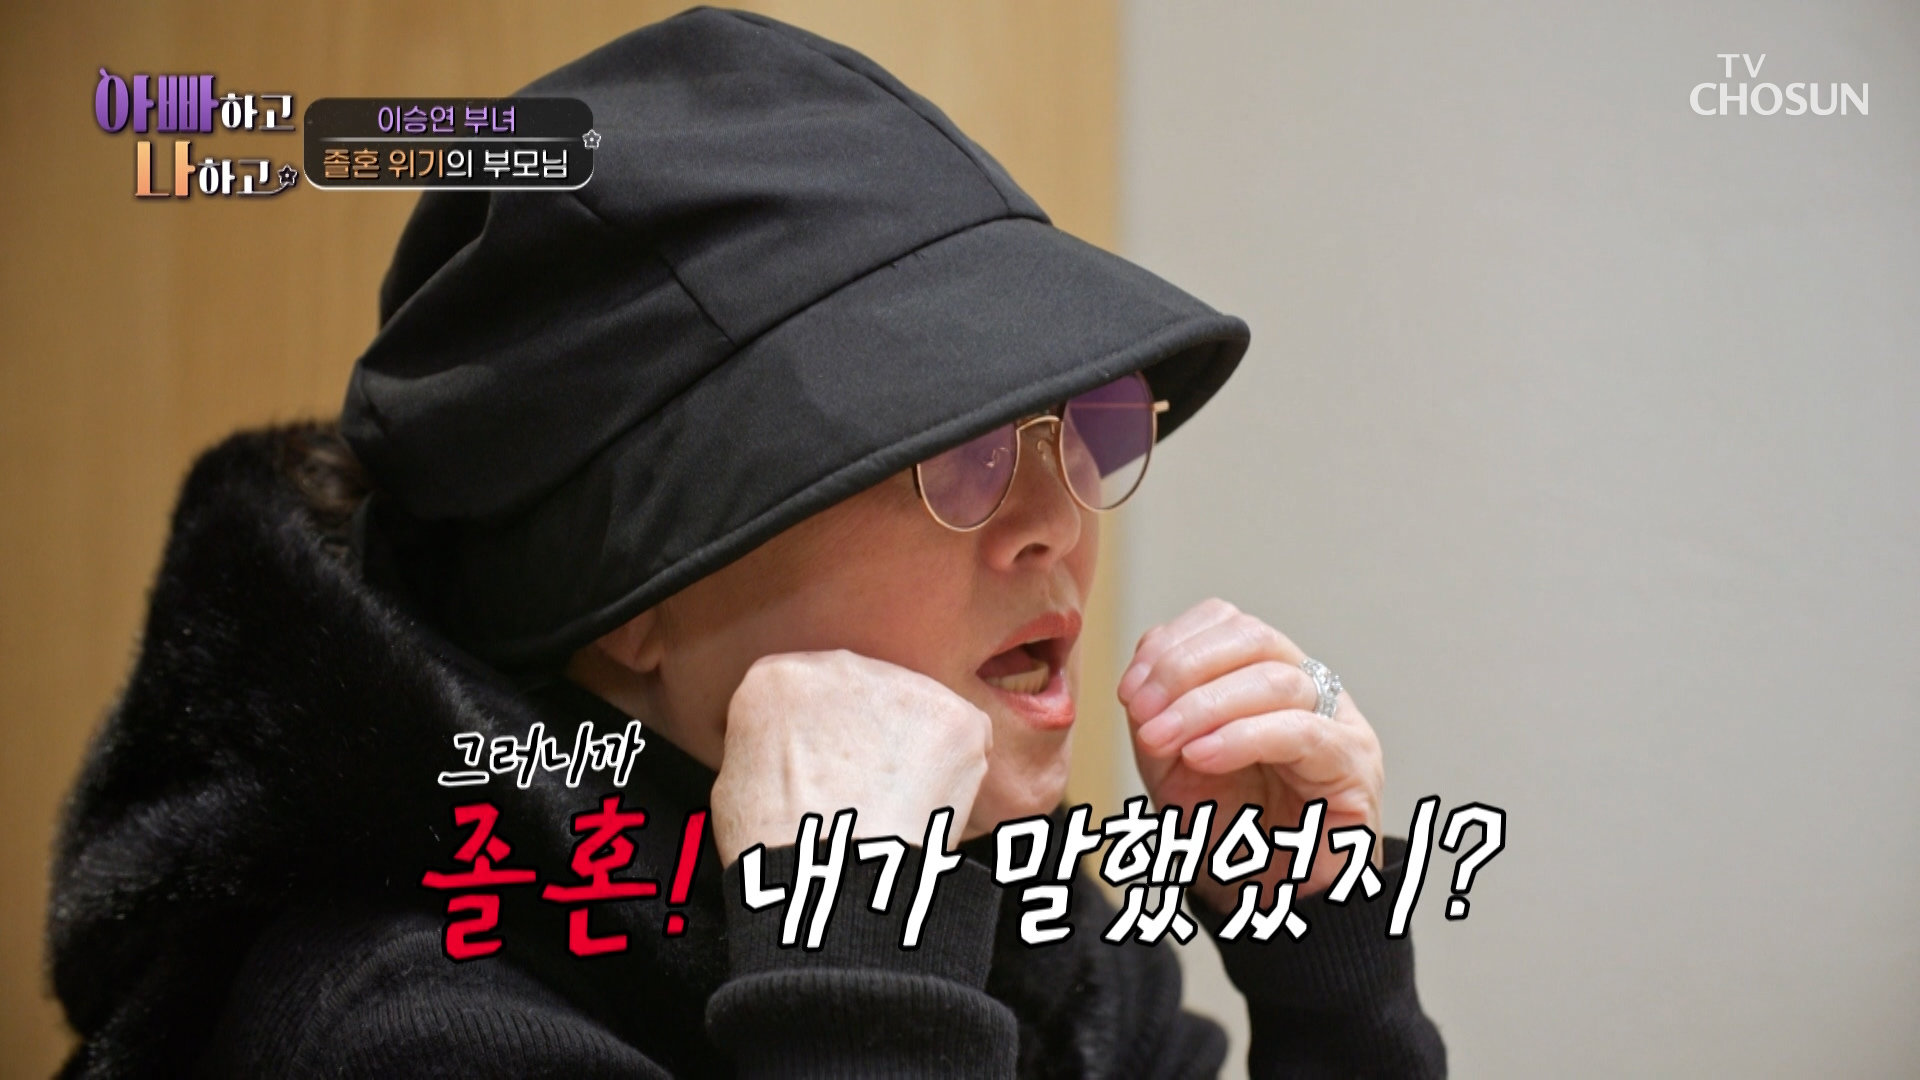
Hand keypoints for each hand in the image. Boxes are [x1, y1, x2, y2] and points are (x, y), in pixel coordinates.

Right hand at [710, 649, 993, 865]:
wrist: (827, 873)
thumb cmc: (774, 846)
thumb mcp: (738, 781)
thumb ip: (773, 744)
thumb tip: (799, 752)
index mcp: (776, 678)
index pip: (808, 696)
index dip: (824, 742)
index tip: (826, 776)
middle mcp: (837, 664)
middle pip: (866, 696)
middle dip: (872, 738)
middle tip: (866, 794)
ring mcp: (900, 683)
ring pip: (916, 715)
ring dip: (914, 752)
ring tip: (894, 807)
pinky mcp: (952, 714)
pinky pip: (963, 739)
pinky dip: (954, 772)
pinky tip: (927, 806)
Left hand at [1119, 599, 1384, 912]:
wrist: (1263, 901)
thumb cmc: (1225, 830)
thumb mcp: (1172, 761)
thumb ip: (1159, 707)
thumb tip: (1148, 656)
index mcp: (1266, 674)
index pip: (1227, 622)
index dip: (1173, 644)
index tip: (1128, 690)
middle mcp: (1310, 688)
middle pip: (1254, 637)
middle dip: (1184, 668)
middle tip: (1140, 713)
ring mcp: (1339, 723)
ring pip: (1277, 680)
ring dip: (1203, 706)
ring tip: (1159, 740)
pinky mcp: (1355, 766)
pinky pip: (1302, 733)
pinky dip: (1242, 737)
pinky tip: (1202, 756)